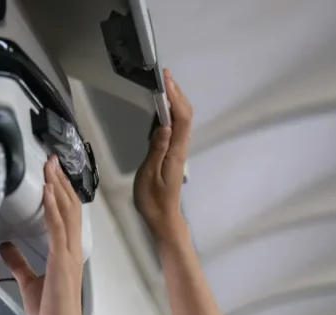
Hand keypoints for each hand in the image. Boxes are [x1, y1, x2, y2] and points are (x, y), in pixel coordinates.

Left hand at [0, 156, 87, 314]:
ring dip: (57, 188)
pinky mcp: (61, 261)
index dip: (61, 193)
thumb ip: (19, 262)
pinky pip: (58, 228)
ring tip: (49, 167)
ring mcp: (69, 254)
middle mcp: (73, 249)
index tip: (54, 174)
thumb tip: (6, 246)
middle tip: (52, 159)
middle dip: (61, 182)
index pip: (67, 216)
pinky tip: (47, 192)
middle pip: (69, 207)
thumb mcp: (29, 281)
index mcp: (67, 253)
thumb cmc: (50, 312)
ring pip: (65, 212)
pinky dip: (52, 208)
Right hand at [134, 68, 192, 239]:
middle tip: (163, 76)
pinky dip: (171, 113)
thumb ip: (157, 149)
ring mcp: (178, 150)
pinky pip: (176, 128)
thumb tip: (164, 125)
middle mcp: (181, 148)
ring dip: (175, 100)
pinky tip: (161, 109)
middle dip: (176, 93)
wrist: (163, 218)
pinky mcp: (173, 154)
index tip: (166, 79)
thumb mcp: (150, 174)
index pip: (181, 118)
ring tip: (162, 86)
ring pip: (182, 120)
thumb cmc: (153, 200)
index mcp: (176, 151)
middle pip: (185, 114)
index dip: (176, 96)